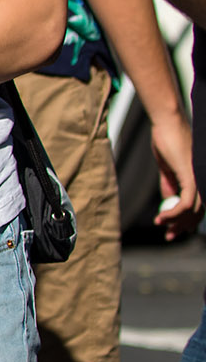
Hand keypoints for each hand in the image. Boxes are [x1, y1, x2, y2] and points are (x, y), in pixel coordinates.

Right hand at [150, 109, 201, 241]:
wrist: (166, 125)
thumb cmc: (166, 141)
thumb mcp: (168, 168)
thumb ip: (170, 185)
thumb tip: (169, 201)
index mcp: (199, 179)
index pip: (199, 207)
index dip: (187, 221)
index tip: (173, 230)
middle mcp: (203, 181)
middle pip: (198, 212)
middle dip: (182, 226)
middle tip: (169, 236)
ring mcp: (200, 180)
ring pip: (192, 211)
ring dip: (175, 222)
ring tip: (160, 224)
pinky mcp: (192, 178)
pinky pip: (185, 203)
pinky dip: (173, 213)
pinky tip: (161, 217)